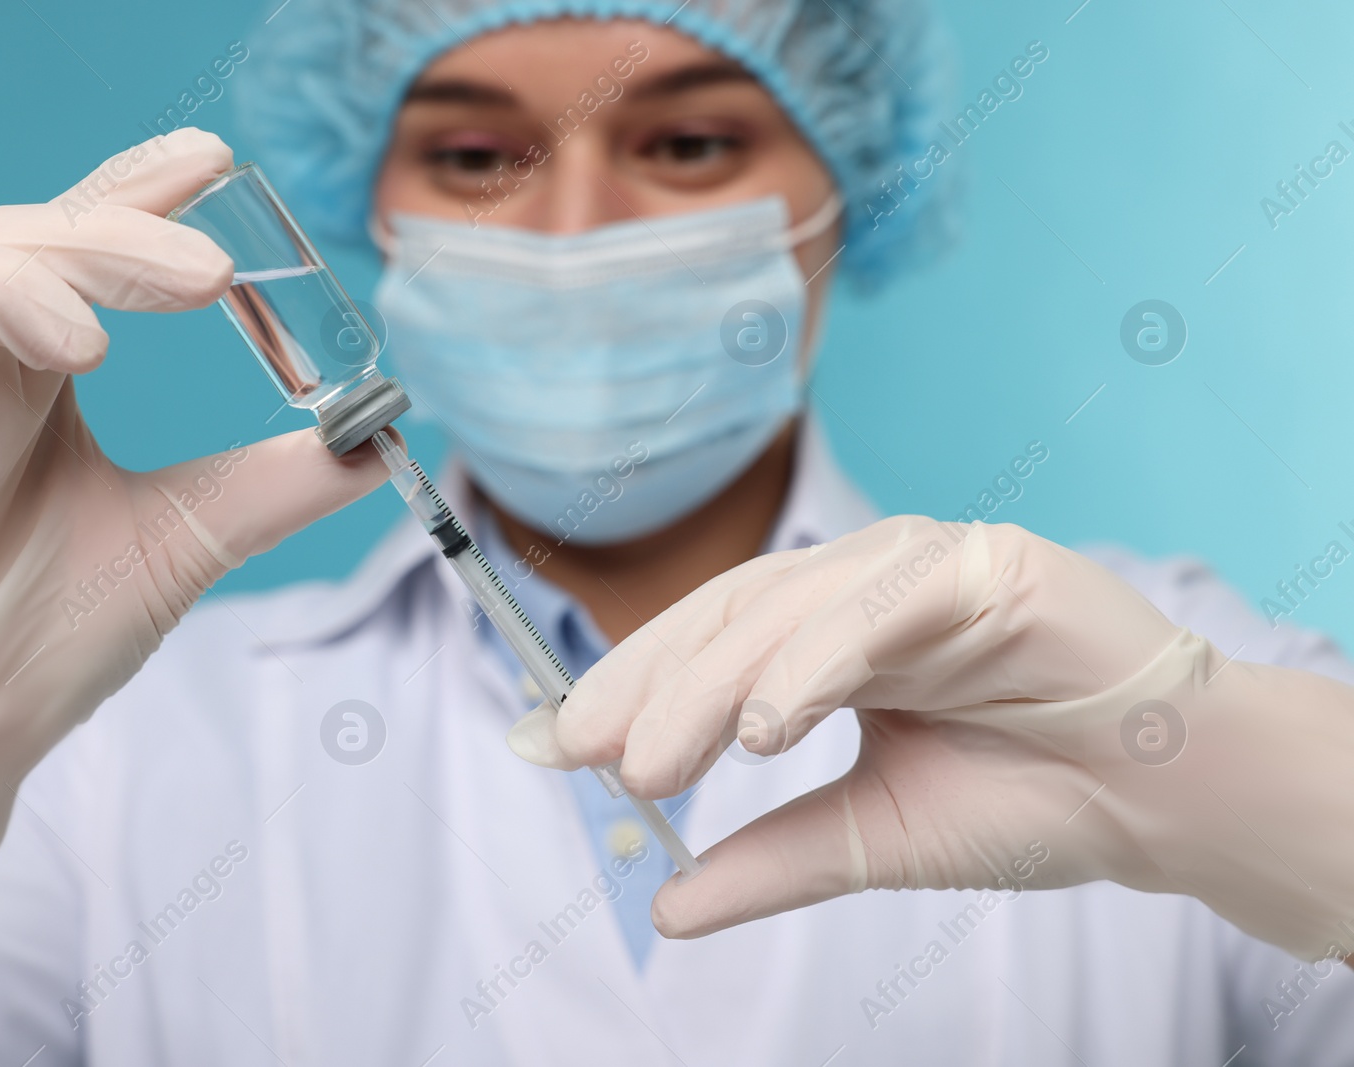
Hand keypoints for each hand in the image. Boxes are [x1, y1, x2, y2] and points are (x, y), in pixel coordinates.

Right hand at [0, 129, 389, 970]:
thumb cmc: (65, 621)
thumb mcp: (194, 536)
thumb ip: (280, 482)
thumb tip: (383, 435)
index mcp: (47, 363)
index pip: (83, 238)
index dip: (135, 191)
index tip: (211, 166)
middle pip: (15, 237)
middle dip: (108, 240)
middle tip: (204, 279)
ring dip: (8, 289)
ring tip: (87, 348)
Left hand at [509, 516, 1353, 960]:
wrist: (1163, 798)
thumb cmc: (1027, 798)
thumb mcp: (870, 837)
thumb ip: (769, 859)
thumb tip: (665, 905)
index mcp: (826, 638)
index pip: (707, 646)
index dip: (629, 689)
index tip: (555, 747)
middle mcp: (859, 588)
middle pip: (730, 620)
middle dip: (650, 689)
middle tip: (590, 759)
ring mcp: (918, 567)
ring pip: (789, 609)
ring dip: (715, 684)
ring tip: (655, 761)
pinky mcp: (983, 566)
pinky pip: (881, 606)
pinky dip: (816, 659)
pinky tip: (766, 721)